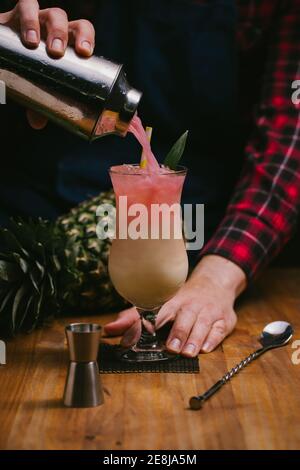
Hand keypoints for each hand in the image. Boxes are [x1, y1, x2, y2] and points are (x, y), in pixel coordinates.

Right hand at [0, 0, 94, 128]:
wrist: (6, 59)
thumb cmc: (29, 72)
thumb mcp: (37, 87)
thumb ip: (39, 102)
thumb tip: (38, 124)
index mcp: (66, 40)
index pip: (82, 30)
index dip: (86, 37)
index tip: (84, 53)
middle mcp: (52, 26)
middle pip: (65, 20)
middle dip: (62, 33)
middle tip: (56, 52)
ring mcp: (35, 19)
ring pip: (46, 12)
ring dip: (42, 24)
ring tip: (35, 43)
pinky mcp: (15, 16)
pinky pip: (25, 5)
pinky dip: (27, 17)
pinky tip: (26, 34)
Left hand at [104, 255, 246, 355]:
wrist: (215, 285)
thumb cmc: (183, 300)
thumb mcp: (160, 304)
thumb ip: (134, 318)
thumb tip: (109, 329)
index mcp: (172, 302)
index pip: (160, 312)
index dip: (150, 323)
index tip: (144, 334)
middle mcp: (190, 306)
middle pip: (184, 318)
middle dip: (178, 332)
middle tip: (172, 347)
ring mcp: (208, 313)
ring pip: (202, 325)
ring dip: (195, 339)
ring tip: (188, 352)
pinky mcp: (223, 321)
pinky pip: (219, 330)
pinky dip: (213, 338)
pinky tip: (207, 348)